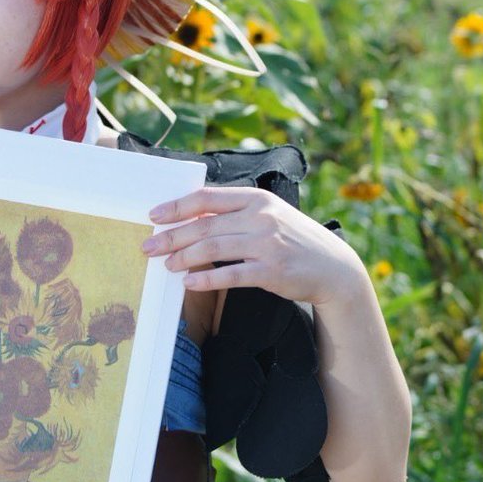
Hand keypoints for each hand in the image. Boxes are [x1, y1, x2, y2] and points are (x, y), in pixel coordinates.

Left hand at [142, 187, 367, 306]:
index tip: (154, 215)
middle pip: (204, 226)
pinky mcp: (271, 271)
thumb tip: (192, 219)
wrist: (333, 267)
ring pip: (212, 249)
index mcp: (257, 199)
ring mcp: (267, 244)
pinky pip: (230, 275)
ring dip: (184, 258)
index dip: (177, 206)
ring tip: (167, 265)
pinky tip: (189, 283)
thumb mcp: (269, 216)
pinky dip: (206, 279)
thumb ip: (236, 214)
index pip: (207, 198)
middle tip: (148, 247)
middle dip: (171, 237)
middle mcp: (261, 217)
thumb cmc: (294, 240)